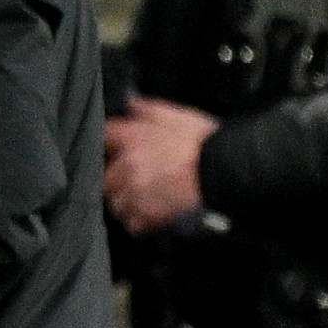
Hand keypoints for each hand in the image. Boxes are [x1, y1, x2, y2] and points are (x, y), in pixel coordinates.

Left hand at [104, 97, 218, 234]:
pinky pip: (132, 223)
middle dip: (116, 180)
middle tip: (133, 180)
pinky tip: (151, 215)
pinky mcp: (147, 214)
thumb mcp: (177, 116)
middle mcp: (127, 166)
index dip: (111, 142)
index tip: (117, 147)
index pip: (104, 136)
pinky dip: (139, 221)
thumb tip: (130, 103)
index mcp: (132, 138)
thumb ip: (148, 109)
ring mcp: (135, 192)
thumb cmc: (204, 142)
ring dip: (126, 202)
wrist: (222, 170)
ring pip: (116, 203)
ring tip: (143, 199)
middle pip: (105, 178)